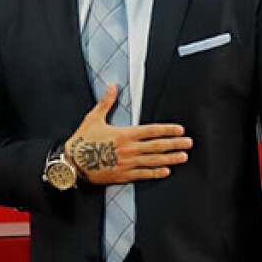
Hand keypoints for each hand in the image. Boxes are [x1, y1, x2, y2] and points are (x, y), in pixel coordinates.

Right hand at [67, 85, 192, 184]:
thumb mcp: (93, 118)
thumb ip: (106, 102)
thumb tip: (112, 86)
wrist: (72, 162)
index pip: (152, 131)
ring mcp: (127, 163)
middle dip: (175, 144)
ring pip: (154, 161)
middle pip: (157, 146)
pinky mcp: (123, 175)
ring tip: (183, 157)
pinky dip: (156, 173)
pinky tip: (166, 171)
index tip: (180, 130)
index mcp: (124, 134)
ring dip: (170, 158)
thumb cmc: (82, 140)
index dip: (167, 130)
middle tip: (189, 143)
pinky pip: (143, 174)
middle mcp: (129, 149)